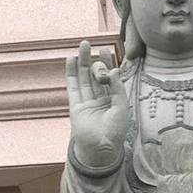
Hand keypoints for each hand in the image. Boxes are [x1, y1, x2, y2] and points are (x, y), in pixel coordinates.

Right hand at [66, 40, 128, 169]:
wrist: (101, 149)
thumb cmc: (115, 131)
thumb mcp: (122, 107)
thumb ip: (117, 88)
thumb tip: (113, 70)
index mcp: (113, 99)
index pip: (108, 76)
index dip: (107, 62)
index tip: (105, 48)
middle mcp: (99, 99)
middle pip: (94, 75)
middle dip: (92, 59)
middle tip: (89, 43)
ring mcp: (87, 102)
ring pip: (83, 78)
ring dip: (81, 62)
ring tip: (81, 46)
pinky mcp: (75, 106)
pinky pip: (73, 87)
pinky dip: (71, 74)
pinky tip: (70, 60)